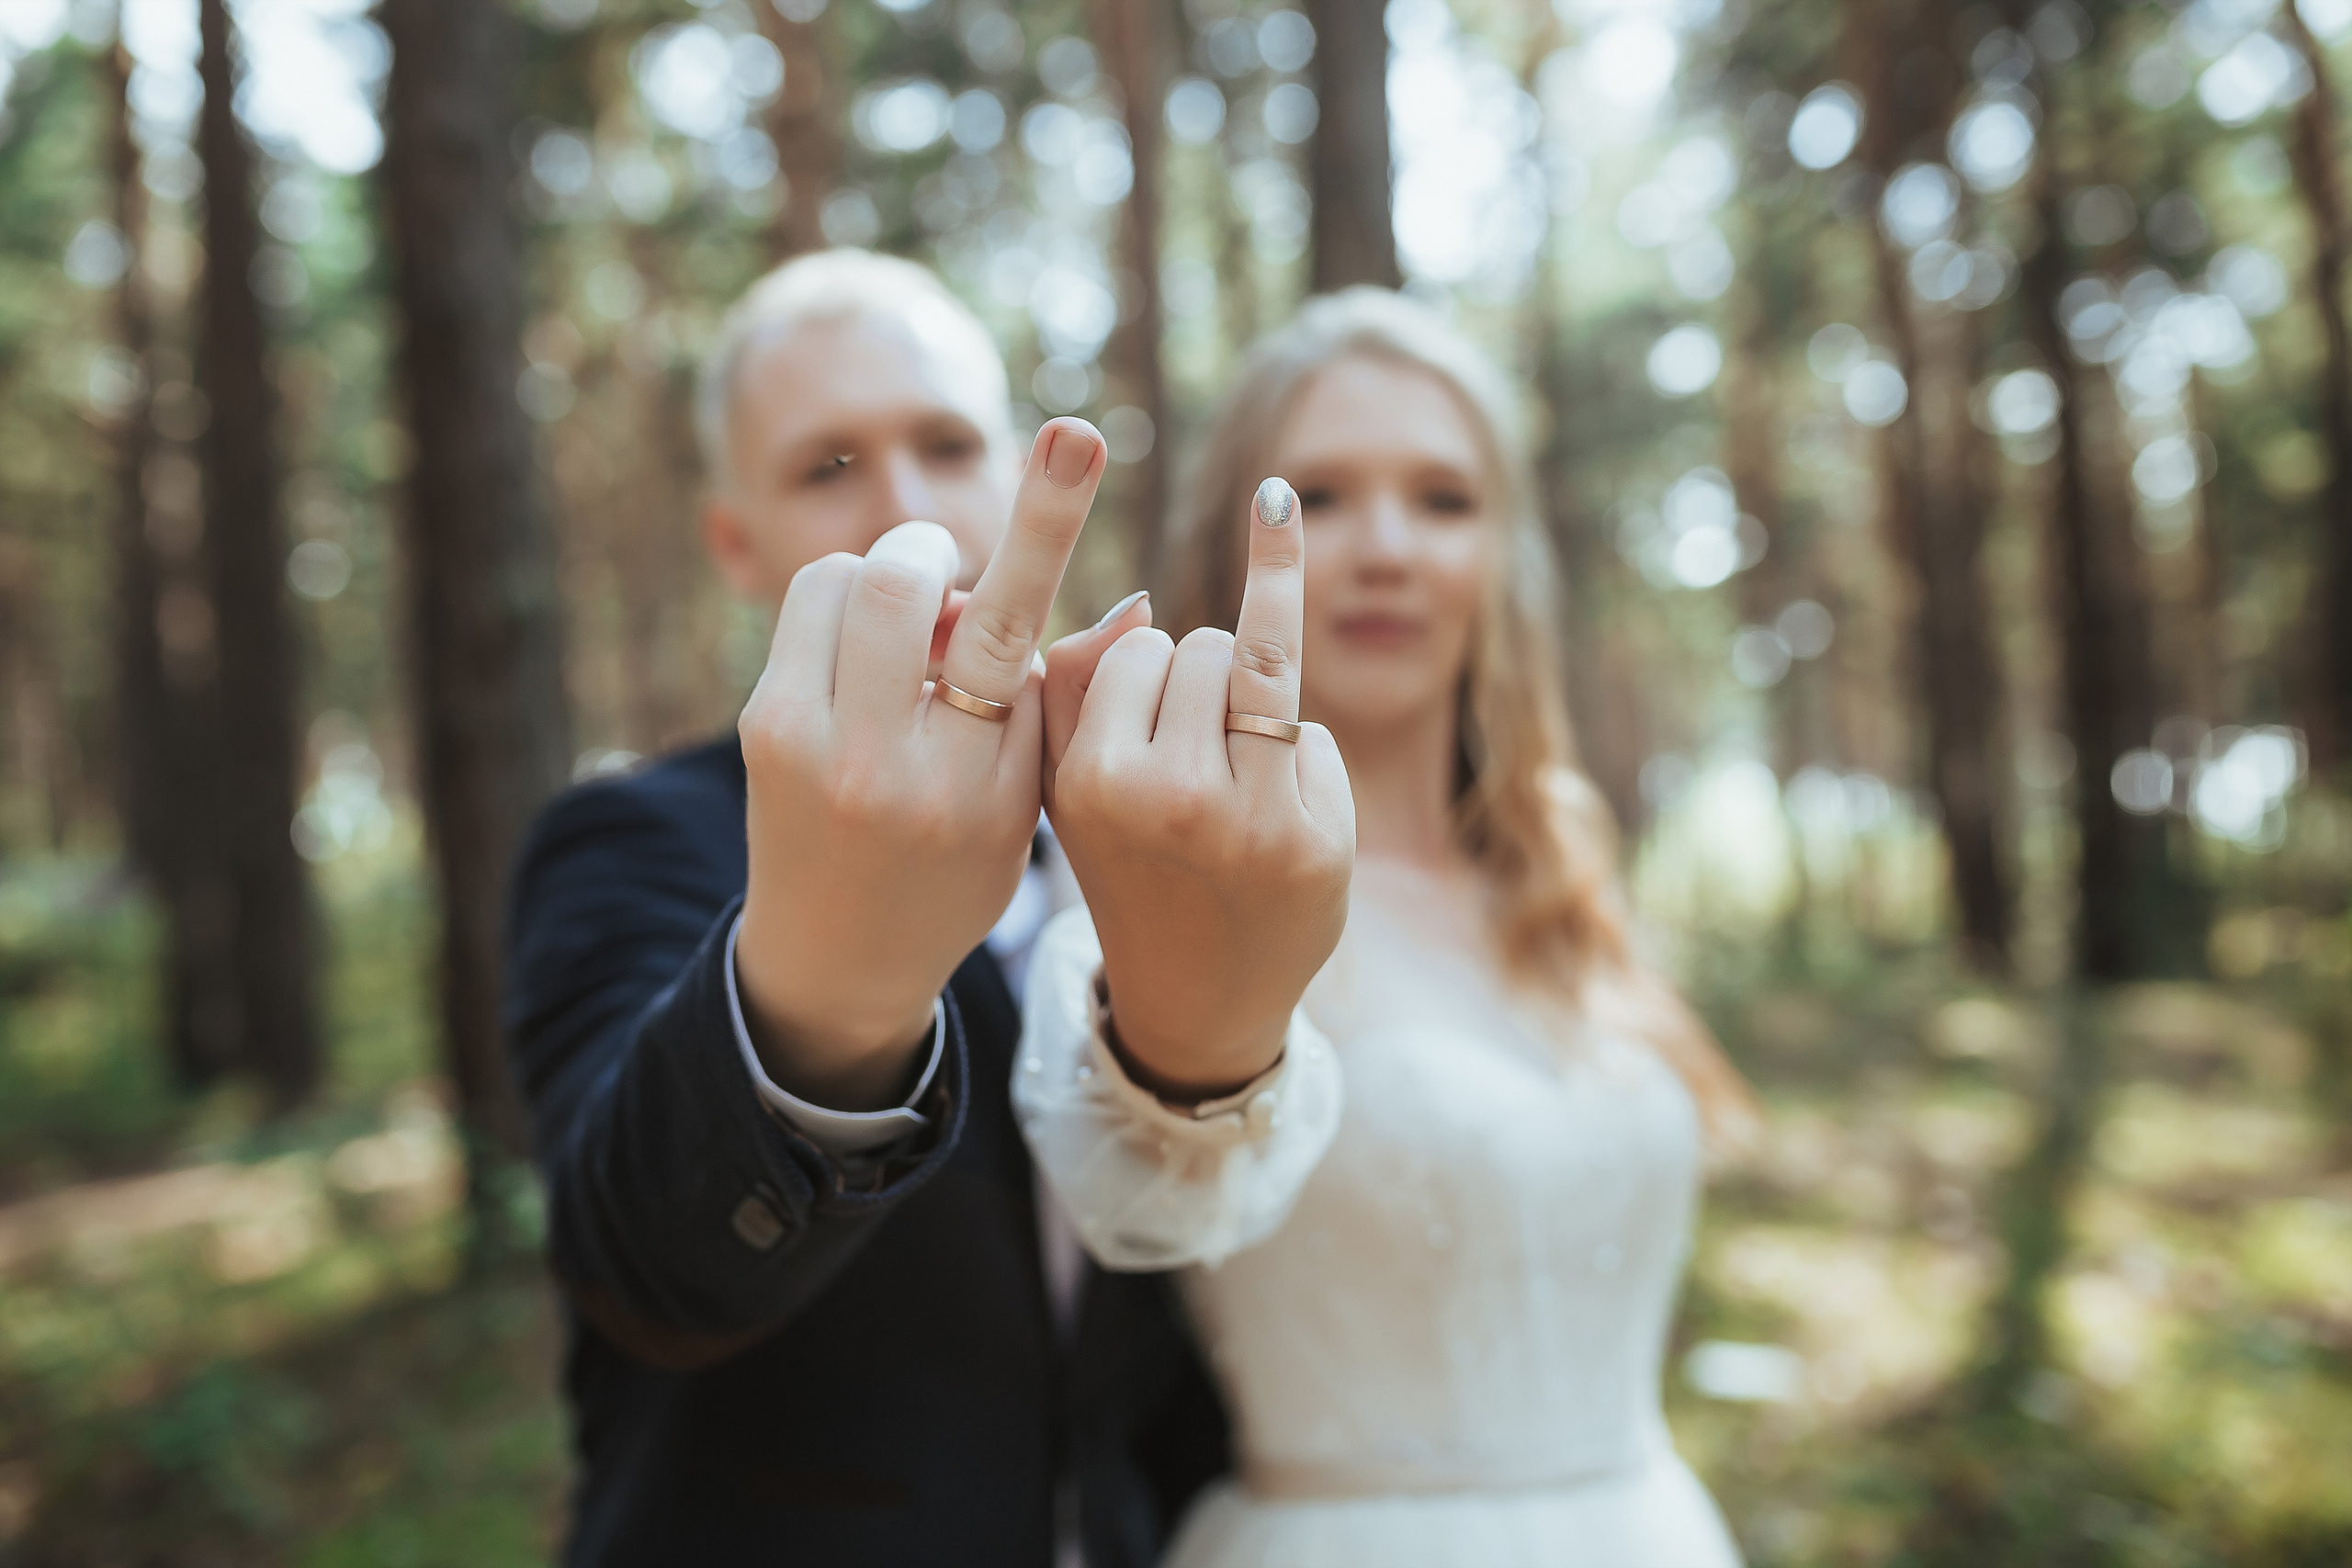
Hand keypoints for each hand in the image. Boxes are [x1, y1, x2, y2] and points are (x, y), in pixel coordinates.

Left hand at [735, 420, 1105, 1107]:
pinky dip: (847, 602)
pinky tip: (868, 660)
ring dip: (891, 577)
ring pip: (848, 575)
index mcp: (972, 787)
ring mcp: (809, 742)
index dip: (1046, 524)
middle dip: (935, 556)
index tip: (1075, 436)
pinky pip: (810, 600)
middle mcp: (885, 765)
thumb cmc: (956, 865)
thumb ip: (1065, 697)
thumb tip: (1141, 602)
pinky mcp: (762, 723)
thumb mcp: (1028, 800)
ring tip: (911, 640)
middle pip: (902, 577)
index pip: (1008, 631)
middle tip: (951, 595)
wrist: (836, 955)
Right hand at [1042, 478, 1353, 1096]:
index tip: (1141, 729)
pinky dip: (1300, 759)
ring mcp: (1251, 821)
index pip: (1142, 646)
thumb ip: (1073, 680)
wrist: (1196, 998)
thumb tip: (1142, 603)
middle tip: (1191, 758)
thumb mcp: (1069, 783)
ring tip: (1233, 764)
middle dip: (1203, 681)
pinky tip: (1277, 814)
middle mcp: (1170, 798)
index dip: (1146, 676)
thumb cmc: (1129, 865)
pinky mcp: (1318, 841)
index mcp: (1094, 781)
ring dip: (1252, 699)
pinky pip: (1315, 734)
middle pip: (1207, 644)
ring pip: (1265, 664)